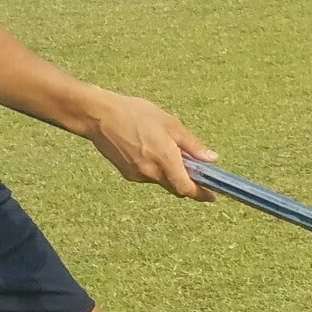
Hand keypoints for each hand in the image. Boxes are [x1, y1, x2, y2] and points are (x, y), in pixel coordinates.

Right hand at [79, 90, 217, 200]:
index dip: (201, 194)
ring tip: (167, 148)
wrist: (100, 116)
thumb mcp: (171, 125)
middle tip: (194, 168)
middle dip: (186, 181)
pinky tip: (151, 149)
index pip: (186, 188)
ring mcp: (136, 175)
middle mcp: (150, 173)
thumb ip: (193, 145)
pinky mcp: (126, 173)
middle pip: (175, 186)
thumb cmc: (137, 115)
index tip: (212, 196)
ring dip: (170, 172)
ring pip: (161, 180)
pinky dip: (156, 168)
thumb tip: (211, 159)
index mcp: (165, 161)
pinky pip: (147, 175)